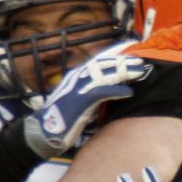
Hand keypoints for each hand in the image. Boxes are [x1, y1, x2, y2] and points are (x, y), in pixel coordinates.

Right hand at [23, 54, 150, 157]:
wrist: (42, 133)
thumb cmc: (62, 120)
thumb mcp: (79, 100)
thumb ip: (92, 91)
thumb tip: (112, 86)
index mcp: (76, 76)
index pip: (99, 60)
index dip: (116, 53)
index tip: (131, 49)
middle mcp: (77, 78)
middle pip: (104, 64)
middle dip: (123, 61)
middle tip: (140, 60)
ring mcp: (77, 88)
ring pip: (105, 74)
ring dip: (124, 71)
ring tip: (140, 71)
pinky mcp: (79, 101)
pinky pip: (102, 92)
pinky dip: (117, 90)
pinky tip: (129, 92)